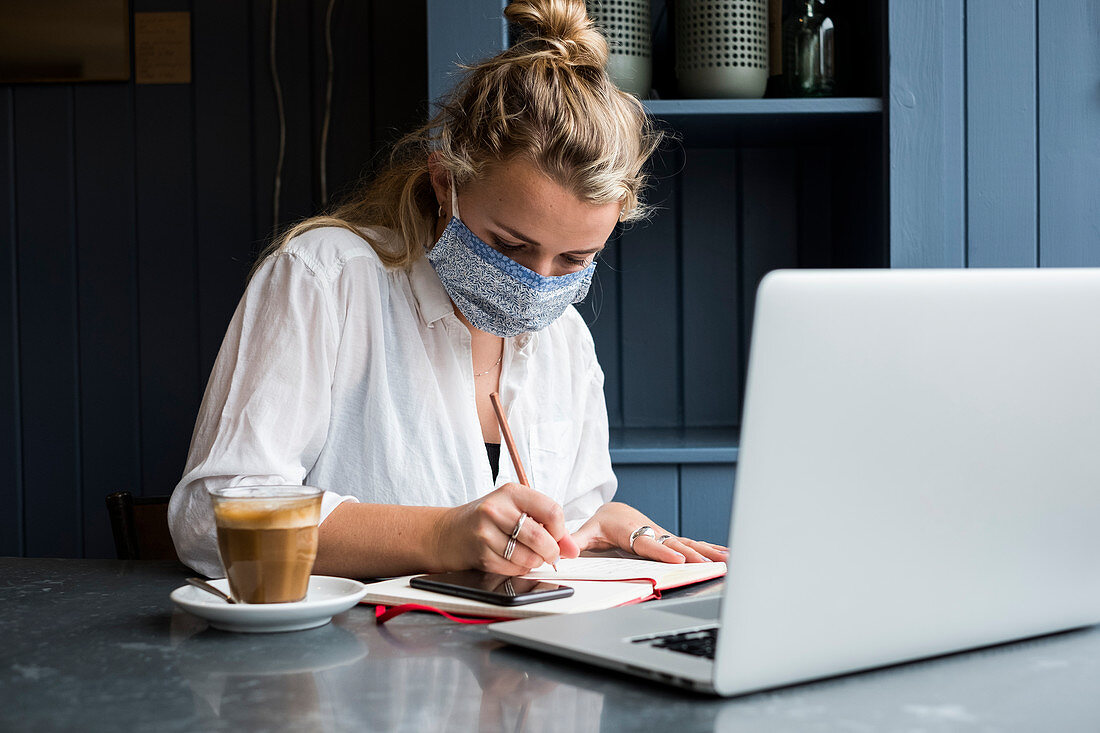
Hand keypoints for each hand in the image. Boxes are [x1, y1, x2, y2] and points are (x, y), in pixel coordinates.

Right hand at [434, 483, 579, 574]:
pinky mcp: (482, 554)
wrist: (448, 532)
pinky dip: (520, 569)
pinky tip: (512, 560)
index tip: (557, 536)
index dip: (561, 530)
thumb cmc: (486, 519)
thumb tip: (573, 548)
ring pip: (529, 557)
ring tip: (528, 555)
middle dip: (552, 552)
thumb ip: (545, 523)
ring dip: (535, 562)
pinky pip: (514, 569)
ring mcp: (487, 532)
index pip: (552, 511)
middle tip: (550, 554)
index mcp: (511, 492)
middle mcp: (497, 509)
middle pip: (542, 537)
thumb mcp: (514, 510)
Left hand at [570, 502, 727, 563]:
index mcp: (632, 532)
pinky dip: (709, 548)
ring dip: (706, 551)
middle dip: (691, 555)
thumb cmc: (602, 523)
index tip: (677, 560)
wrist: (615, 511)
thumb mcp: (588, 530)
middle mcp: (651, 533)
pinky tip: (725, 554)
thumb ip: (577, 540)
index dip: (662, 552)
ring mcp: (663, 537)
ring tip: (726, 559)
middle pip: (673, 546)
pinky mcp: (669, 540)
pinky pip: (690, 545)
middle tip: (707, 563)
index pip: (648, 544)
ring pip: (686, 544)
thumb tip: (565, 552)